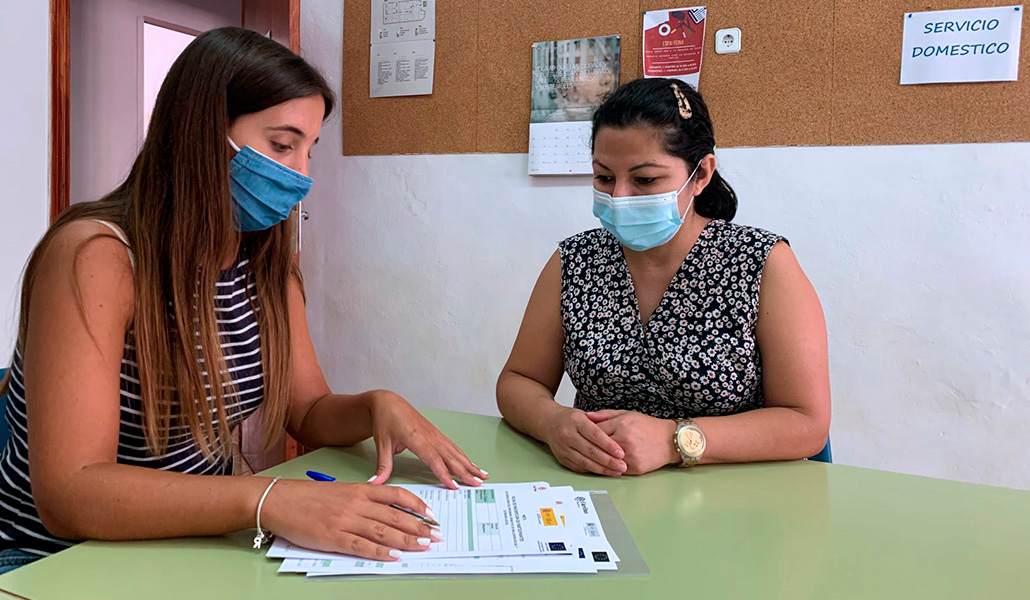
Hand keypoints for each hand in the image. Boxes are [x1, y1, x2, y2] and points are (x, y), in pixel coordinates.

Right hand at [261, 479, 442, 560]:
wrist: (279, 500)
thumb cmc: (308, 497)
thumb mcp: (340, 491)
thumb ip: (362, 499)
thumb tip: (385, 512)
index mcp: (359, 489)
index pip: (397, 495)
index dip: (417, 505)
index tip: (432, 514)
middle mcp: (356, 503)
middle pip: (395, 515)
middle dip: (419, 527)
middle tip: (436, 535)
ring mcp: (345, 521)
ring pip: (384, 531)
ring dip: (407, 540)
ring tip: (423, 546)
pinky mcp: (333, 538)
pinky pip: (362, 546)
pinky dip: (380, 552)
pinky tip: (394, 556)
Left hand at [365, 390, 487, 488]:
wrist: (389, 402)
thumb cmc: (385, 420)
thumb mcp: (381, 443)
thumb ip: (382, 466)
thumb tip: (375, 485)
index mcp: (416, 438)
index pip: (433, 459)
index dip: (444, 473)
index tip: (454, 485)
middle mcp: (429, 436)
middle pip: (450, 457)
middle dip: (465, 471)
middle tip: (477, 484)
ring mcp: (435, 434)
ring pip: (455, 452)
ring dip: (469, 464)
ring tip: (482, 476)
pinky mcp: (436, 434)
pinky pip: (453, 447)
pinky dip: (464, 456)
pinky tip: (472, 464)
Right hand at [542, 407, 627, 476]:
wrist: (549, 422)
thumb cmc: (570, 418)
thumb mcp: (585, 414)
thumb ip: (600, 423)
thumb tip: (618, 436)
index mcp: (576, 421)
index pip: (595, 434)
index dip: (609, 445)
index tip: (621, 453)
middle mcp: (567, 434)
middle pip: (591, 451)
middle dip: (609, 461)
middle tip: (622, 466)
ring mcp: (563, 448)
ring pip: (585, 462)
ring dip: (602, 469)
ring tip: (616, 472)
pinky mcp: (561, 458)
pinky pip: (579, 467)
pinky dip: (592, 470)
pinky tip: (603, 472)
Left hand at [586, 410, 678, 474]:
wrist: (669, 441)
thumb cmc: (648, 426)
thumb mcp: (627, 414)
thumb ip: (605, 415)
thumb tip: (587, 416)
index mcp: (621, 425)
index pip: (595, 431)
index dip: (586, 434)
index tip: (580, 436)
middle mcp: (624, 440)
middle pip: (598, 447)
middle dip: (588, 448)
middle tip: (580, 450)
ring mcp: (630, 455)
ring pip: (606, 461)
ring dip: (597, 461)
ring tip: (588, 460)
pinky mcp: (635, 468)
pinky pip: (616, 470)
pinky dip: (609, 469)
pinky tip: (603, 467)